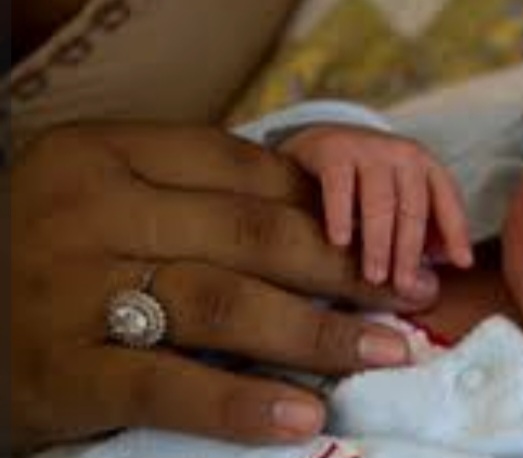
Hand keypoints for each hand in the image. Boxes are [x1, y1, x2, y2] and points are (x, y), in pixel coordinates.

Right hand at [10, 124, 421, 450]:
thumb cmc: (52, 260)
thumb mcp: (111, 205)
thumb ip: (196, 202)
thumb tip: (327, 221)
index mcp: (102, 154)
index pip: (243, 169)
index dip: (331, 206)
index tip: (392, 239)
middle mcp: (85, 210)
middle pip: (252, 232)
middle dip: (348, 266)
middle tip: (415, 295)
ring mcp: (69, 289)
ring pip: (226, 302)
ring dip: (321, 331)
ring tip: (389, 351)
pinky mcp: (61, 370)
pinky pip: (170, 384)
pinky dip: (243, 402)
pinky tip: (303, 417)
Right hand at [279, 124, 473, 302]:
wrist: (326, 141)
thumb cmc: (372, 182)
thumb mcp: (403, 198)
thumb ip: (425, 229)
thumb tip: (442, 268)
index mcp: (426, 165)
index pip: (447, 200)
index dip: (457, 232)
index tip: (464, 264)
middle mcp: (402, 154)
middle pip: (413, 208)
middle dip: (409, 251)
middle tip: (404, 286)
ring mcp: (368, 149)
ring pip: (380, 202)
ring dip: (378, 243)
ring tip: (374, 277)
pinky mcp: (333, 150)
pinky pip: (340, 187)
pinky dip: (341, 215)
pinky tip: (340, 242)